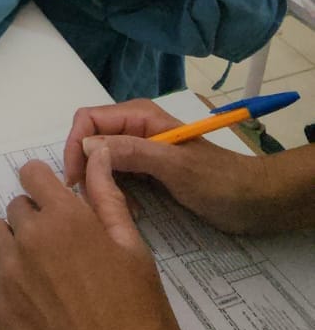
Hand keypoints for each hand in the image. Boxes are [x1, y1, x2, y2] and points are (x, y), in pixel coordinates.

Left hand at [0, 151, 189, 329]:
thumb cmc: (143, 324)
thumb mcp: (136, 254)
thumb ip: (108, 200)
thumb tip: (96, 156)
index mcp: (68, 219)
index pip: (33, 175)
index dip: (48, 188)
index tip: (61, 207)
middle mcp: (29, 240)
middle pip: (16, 208)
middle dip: (37, 220)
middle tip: (66, 253)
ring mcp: (7, 279)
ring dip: (15, 247)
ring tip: (46, 279)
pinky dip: (1, 280)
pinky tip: (30, 302)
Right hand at [62, 99, 269, 234]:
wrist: (253, 201)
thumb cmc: (218, 181)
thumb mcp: (175, 166)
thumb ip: (133, 152)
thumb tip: (88, 147)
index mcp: (139, 117)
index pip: (88, 120)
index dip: (75, 146)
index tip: (76, 181)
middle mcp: (135, 129)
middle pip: (90, 142)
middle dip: (88, 171)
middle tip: (100, 203)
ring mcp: (140, 151)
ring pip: (100, 163)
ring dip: (103, 186)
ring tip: (121, 210)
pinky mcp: (147, 172)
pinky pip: (117, 179)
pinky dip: (117, 195)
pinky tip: (133, 212)